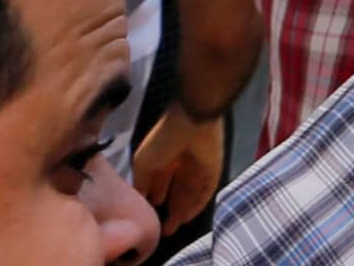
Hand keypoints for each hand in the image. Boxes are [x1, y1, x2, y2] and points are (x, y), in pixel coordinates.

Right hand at [132, 106, 225, 234]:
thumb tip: (139, 198)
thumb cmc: (163, 141)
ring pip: (190, 194)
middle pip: (176, 192)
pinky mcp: (213, 169)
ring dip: (182, 211)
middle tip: (164, 230)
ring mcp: (198, 167)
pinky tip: (188, 218)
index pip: (160, 183)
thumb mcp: (143, 163)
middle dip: (170, 210)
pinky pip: (205, 191)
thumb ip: (141, 182)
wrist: (192, 123)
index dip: (156, 198)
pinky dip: (197, 204)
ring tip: (173, 228)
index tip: (150, 217)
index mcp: (164, 158)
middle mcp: (181, 163)